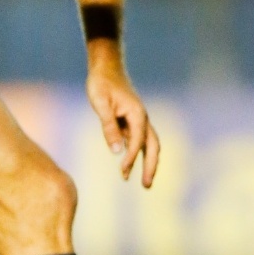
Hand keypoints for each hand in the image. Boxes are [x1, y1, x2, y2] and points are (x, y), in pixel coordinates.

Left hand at [86, 51, 159, 186]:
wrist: (106, 68)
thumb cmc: (101, 83)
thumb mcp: (100, 103)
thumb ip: (108, 127)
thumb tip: (115, 151)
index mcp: (137, 113)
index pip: (138, 141)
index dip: (132, 158)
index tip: (123, 172)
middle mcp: (142, 118)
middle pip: (153, 146)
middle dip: (151, 166)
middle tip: (146, 186)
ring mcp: (138, 120)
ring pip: (149, 145)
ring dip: (147, 163)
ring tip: (143, 183)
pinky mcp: (131, 122)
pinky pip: (139, 142)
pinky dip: (137, 155)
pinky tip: (128, 166)